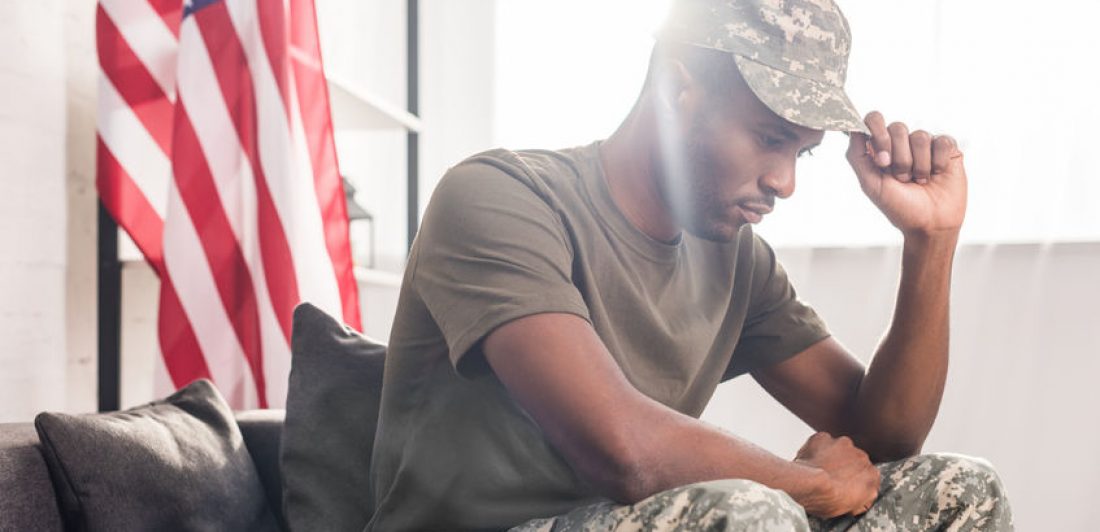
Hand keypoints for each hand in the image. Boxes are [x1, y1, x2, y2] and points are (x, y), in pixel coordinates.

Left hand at [792, 432, 880, 517]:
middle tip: (829, 478)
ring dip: (830, 456)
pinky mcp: (824, 438)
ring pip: (838, 449)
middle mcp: (861, 456)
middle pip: (853, 460)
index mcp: (872, 475)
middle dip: (843, 466)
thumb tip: (859, 498)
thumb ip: (861, 498)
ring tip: (818, 469)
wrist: (811, 485)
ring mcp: (843, 444)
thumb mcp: (852, 508)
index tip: (844, 486)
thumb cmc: (829, 499)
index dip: (853, 481)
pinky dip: (816, 449)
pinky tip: (810, 461)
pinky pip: (821, 442)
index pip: (866, 476)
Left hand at [846, 111, 966, 237]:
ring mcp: (925, 145)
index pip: (874, 120)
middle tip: (903, 179)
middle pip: (897, 127)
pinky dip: (938, 162)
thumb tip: (852, 128)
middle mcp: (902, 143)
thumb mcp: (871, 184)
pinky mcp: (947, 149)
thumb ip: (857, 155)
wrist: (929, 224)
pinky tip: (937, 174)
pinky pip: (942, 141)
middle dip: (899, 159)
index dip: (878, 134)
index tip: (882, 160)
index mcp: (881, 148)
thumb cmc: (899, 207)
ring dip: (919, 165)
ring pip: (920, 136)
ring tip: (920, 180)